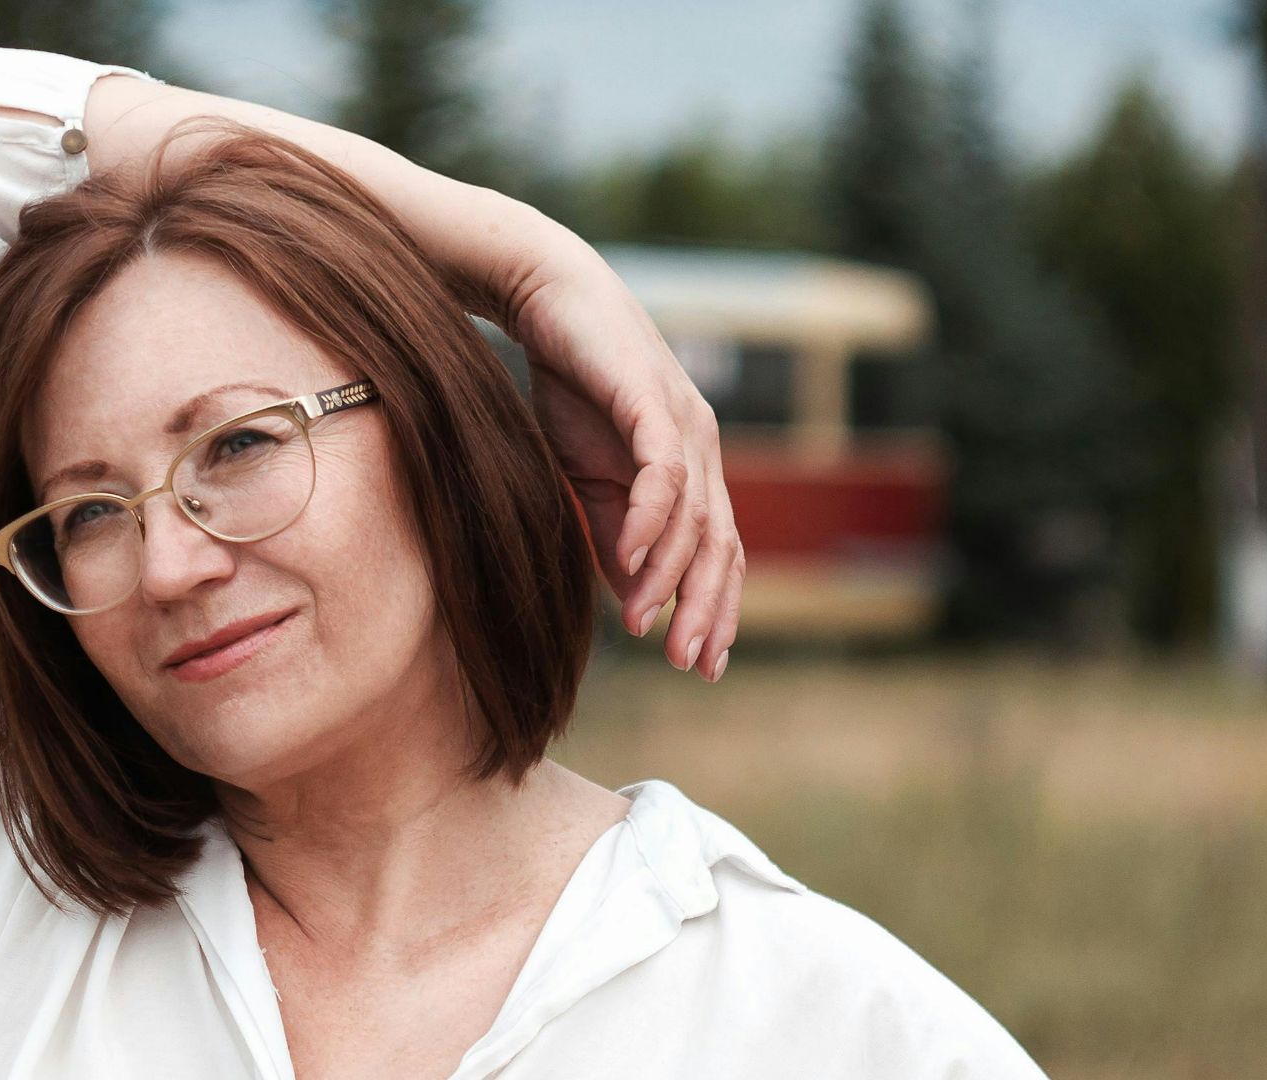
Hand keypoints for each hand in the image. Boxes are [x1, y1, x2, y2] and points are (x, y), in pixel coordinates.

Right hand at [503, 239, 743, 682]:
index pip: (718, 551)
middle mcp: (701, 447)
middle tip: (693, 665)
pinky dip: (649, 520)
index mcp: (691, 468)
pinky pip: (663, 472)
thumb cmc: (570, 383)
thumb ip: (613, 534)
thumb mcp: (588, 476)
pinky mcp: (649, 400)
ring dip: (672, 576)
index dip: (715, 608)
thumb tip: (633, 600)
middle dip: (708, 609)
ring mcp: (682, 422)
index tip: (703, 664)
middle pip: (720, 544)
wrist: (547, 298)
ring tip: (648, 625)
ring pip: (694, 517)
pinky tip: (631, 560)